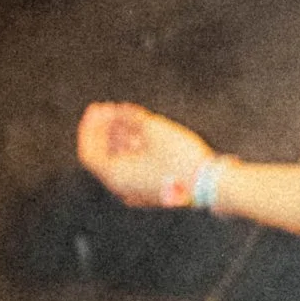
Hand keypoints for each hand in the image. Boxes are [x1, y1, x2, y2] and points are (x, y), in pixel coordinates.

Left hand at [77, 100, 215, 210]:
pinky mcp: (152, 191)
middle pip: (105, 155)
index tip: (94, 109)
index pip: (90, 152)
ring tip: (127, 116)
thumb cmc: (180, 159)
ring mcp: (138, 192)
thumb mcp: (154, 130)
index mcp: (116, 176)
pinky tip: (143, 134)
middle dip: (106, 129)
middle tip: (109, 109)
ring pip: (122, 161)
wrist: (211, 186)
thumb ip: (131, 116)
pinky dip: (134, 150)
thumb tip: (117, 109)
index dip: (89, 128)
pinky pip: (135, 168)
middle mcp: (122, 188)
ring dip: (121, 137)